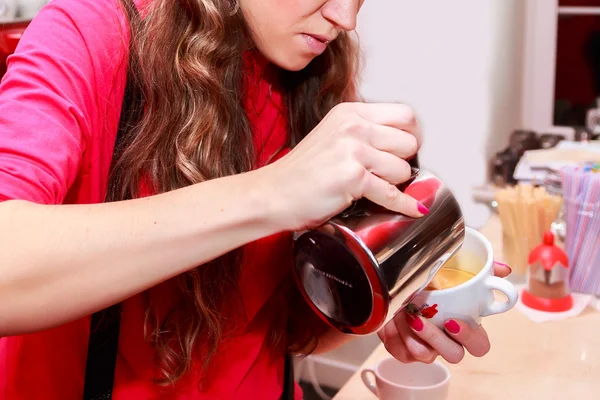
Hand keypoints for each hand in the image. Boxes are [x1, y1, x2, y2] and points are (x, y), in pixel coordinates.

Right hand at [261, 102, 424, 231]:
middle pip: (409, 142)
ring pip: (403, 168)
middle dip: (403, 161)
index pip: (404, 115)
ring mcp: (353, 151)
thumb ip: (364, 134)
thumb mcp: (332, 136)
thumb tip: (404, 146)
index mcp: (349, 112)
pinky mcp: (353, 178)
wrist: (272, 194)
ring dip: (394, 183)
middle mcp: (353, 126)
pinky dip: (403, 205)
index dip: (410, 136)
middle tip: (389, 173)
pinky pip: (392, 193)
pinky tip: (412, 209)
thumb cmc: (300, 172)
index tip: (405, 151)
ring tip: (373, 187)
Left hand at [378, 262, 511, 363]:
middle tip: (422, 320)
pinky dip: (399, 335)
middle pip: (455, 356)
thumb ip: (480, 272)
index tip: (453, 321)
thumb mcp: (449, 273)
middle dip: (439, 340)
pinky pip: (406, 353)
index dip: (471, 338)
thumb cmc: (426, 285)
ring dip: (415, 334)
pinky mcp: (406, 353)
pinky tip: (396, 320)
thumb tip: (503, 269)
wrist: (392, 290)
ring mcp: (426, 349)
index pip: (479, 345)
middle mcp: (446, 341)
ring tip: (407, 315)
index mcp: (462, 326)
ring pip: (427, 356)